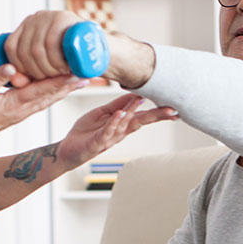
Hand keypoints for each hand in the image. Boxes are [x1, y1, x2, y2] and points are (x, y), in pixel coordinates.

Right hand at [0, 64, 84, 142]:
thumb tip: (13, 67)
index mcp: (16, 103)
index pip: (43, 90)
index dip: (60, 81)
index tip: (75, 74)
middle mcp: (25, 108)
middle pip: (52, 94)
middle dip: (70, 84)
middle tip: (88, 74)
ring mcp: (25, 111)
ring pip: (50, 98)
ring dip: (66, 89)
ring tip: (81, 80)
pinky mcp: (23, 110)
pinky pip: (43, 101)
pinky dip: (55, 93)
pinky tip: (62, 88)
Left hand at [3, 10, 155, 88]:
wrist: (100, 50)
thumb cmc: (71, 60)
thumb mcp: (46, 64)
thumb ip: (30, 70)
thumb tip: (13, 81)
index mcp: (27, 26)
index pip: (11, 47)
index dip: (18, 68)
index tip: (30, 80)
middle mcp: (36, 17)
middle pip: (24, 50)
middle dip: (36, 72)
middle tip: (51, 79)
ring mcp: (50, 15)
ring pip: (36, 49)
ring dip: (47, 68)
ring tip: (60, 74)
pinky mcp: (65, 18)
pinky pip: (50, 42)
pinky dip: (56, 60)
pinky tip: (64, 68)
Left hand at [56, 94, 177, 168]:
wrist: (68, 148)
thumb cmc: (86, 131)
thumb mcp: (102, 113)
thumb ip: (118, 104)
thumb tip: (135, 94)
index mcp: (122, 124)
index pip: (143, 116)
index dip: (158, 112)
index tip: (174, 107)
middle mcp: (119, 132)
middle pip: (140, 122)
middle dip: (156, 116)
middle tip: (172, 111)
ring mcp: (109, 138)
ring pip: (124, 125)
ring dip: (132, 112)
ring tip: (142, 100)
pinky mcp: (97, 143)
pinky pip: (107, 132)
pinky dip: (114, 123)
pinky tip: (120, 114)